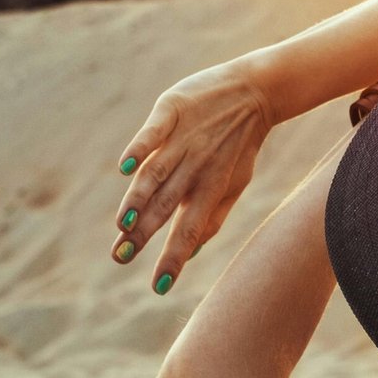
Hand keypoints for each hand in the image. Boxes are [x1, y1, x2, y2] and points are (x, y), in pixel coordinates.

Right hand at [110, 57, 276, 292]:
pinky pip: (153, 131)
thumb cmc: (240, 145)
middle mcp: (196, 167)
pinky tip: (125, 167)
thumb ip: (213, 217)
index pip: (189, 230)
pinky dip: (140, 148)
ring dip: (139, 198)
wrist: (256, 91)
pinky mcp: (172, 109)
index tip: (158, 286)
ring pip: (157, 173)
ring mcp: (184, 138)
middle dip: (143, 234)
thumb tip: (191, 254)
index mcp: (211, 188)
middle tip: (121, 257)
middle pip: (165, 206)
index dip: (175, 258)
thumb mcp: (234, 183)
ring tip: (122, 223)